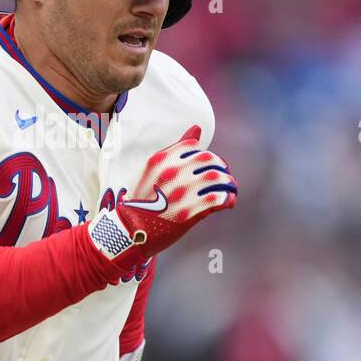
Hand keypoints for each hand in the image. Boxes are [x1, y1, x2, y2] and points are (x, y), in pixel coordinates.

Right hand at [88, 124, 236, 271]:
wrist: (131, 231)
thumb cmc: (143, 199)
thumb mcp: (152, 170)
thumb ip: (176, 149)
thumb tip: (197, 129)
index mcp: (160, 160)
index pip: (195, 147)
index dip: (207, 156)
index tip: (210, 165)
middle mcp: (172, 173)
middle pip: (210, 160)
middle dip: (221, 167)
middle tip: (225, 176)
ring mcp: (181, 192)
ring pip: (218, 178)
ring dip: (229, 183)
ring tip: (230, 188)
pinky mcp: (189, 212)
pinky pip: (219, 199)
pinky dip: (228, 199)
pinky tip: (228, 202)